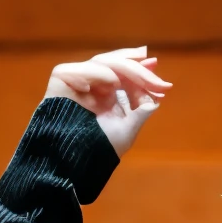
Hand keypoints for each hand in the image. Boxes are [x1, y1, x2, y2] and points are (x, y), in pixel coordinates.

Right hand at [46, 46, 170, 156]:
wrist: (70, 160)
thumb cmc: (98, 150)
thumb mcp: (125, 131)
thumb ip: (140, 113)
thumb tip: (156, 100)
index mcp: (107, 95)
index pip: (125, 75)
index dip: (142, 72)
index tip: (159, 74)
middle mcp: (93, 84)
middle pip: (115, 64)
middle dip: (136, 67)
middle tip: (153, 67)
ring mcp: (78, 80)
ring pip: (102, 63)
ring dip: (122, 69)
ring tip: (134, 81)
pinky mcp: (62, 78)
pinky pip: (82, 70)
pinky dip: (97, 74)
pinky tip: (111, 82)